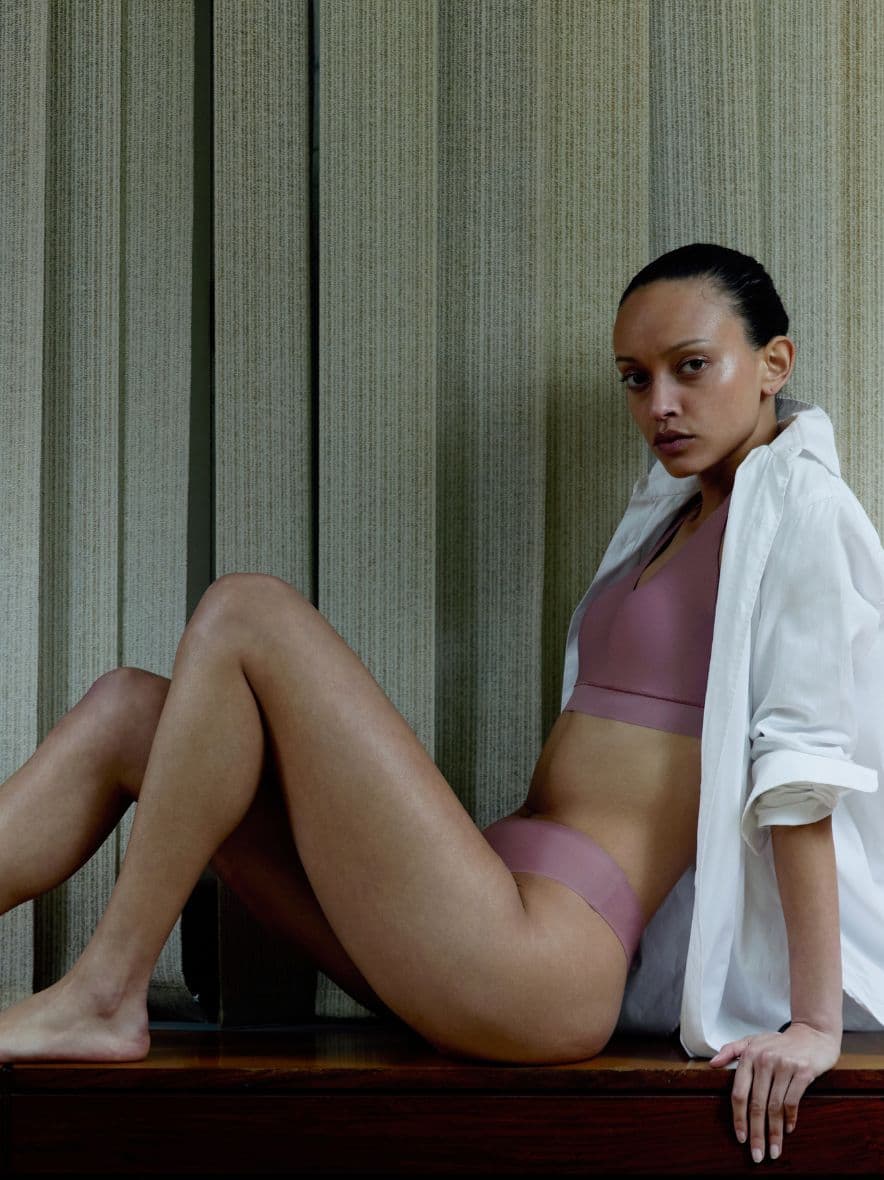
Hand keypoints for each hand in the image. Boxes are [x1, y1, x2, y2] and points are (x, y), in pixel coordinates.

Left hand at [709, 1022, 840, 1162]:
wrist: (813, 1034)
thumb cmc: (780, 1042)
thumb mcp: (753, 1041)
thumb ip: (731, 1050)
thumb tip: (712, 1064)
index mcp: (749, 1055)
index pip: (739, 1093)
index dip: (739, 1118)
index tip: (740, 1138)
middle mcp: (765, 1060)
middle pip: (756, 1104)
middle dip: (756, 1133)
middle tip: (757, 1155)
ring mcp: (784, 1065)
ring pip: (775, 1107)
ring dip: (775, 1133)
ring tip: (774, 1151)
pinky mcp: (803, 1071)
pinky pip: (792, 1101)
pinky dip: (790, 1118)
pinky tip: (789, 1130)